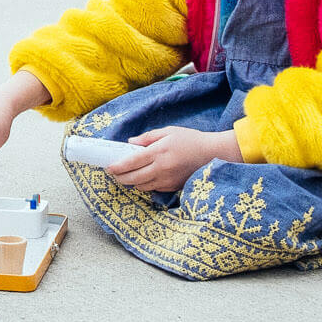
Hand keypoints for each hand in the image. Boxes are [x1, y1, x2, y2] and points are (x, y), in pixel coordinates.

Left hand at [104, 127, 239, 193]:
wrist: (211, 154)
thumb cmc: (189, 139)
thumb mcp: (168, 132)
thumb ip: (147, 138)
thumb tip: (130, 143)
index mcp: (159, 152)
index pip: (132, 162)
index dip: (118, 166)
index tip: (109, 167)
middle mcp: (162, 169)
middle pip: (134, 178)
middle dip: (120, 177)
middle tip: (114, 173)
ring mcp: (168, 180)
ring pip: (142, 186)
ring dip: (132, 182)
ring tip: (128, 175)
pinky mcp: (173, 187)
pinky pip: (153, 189)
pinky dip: (145, 184)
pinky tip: (145, 177)